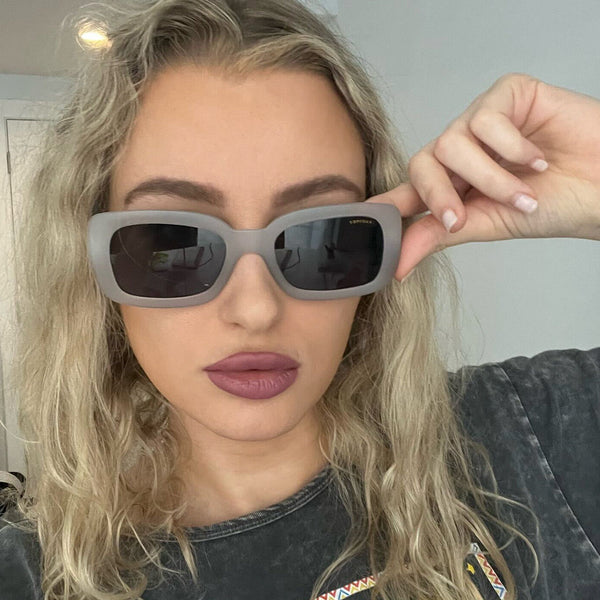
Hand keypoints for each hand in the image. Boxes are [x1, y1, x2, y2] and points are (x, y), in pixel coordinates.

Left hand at [366, 73, 599, 279]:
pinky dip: (512, 146)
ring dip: (489, 178)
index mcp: (456, 183)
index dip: (388, 204)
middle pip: (421, 162)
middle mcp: (463, 151)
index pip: (411, 190)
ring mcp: (483, 121)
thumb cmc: (555, 203)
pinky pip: (487, 118)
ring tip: (525, 193)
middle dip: (439, 195)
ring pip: (452, 143)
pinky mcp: (507, 94)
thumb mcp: (489, 225)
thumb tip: (397, 264)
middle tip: (461, 219)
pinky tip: (538, 156)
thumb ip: (441, 235)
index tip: (364, 223)